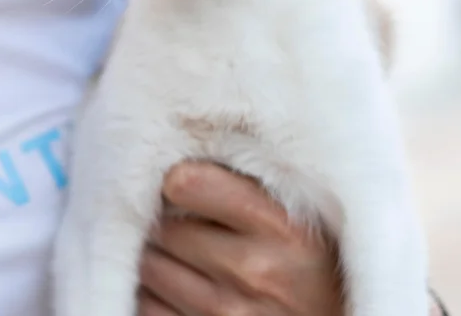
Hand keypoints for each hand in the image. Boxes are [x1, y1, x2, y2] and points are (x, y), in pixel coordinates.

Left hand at [138, 162, 342, 314]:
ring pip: (148, 267)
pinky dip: (156, 298)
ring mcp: (230, 314)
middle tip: (192, 228)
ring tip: (192, 261)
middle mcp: (257, 272)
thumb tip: (175, 160)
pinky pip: (147, 306)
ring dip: (159, 261)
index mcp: (286, 227)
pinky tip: (188, 294)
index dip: (179, 182)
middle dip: (168, 224)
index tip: (188, 187)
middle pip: (162, 227)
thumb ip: (247, 185)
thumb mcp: (301, 219)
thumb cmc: (313, 268)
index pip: (184, 183)